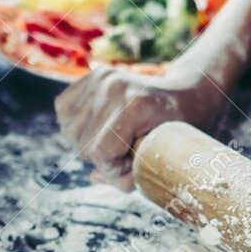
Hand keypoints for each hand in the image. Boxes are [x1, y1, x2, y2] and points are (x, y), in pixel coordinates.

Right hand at [55, 53, 236, 188]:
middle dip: (103, 158)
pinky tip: (98, 127)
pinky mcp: (94, 74)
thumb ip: (128, 176)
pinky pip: (64, 108)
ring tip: (115, 141)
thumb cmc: (177, 132)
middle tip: (127, 154)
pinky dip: (76, 124)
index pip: (101, 151)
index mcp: (136, 106)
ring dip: (89, 143)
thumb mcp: (161, 161)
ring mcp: (103, 77)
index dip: (113, 169)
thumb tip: (93, 177)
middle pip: (83, 143)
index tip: (132, 167)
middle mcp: (115, 86)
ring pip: (71, 129)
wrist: (186, 96)